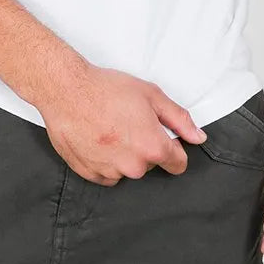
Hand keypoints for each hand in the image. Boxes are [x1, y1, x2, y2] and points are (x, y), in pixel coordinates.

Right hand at [36, 64, 207, 184]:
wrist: (66, 90)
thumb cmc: (105, 89)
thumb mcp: (151, 95)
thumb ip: (179, 119)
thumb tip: (197, 136)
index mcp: (152, 148)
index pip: (178, 164)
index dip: (173, 148)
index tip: (163, 137)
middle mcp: (133, 166)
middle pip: (150, 164)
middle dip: (144, 147)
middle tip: (128, 122)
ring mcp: (109, 172)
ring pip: (127, 169)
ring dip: (122, 153)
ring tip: (108, 127)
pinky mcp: (89, 174)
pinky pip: (106, 174)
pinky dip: (104, 160)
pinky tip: (97, 138)